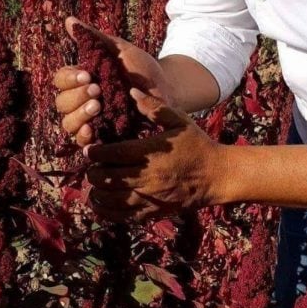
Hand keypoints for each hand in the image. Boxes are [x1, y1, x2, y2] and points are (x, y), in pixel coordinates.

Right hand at [54, 17, 174, 146]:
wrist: (168, 91)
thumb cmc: (143, 69)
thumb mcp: (120, 50)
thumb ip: (95, 38)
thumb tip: (68, 20)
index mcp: (82, 80)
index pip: (61, 80)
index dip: (69, 78)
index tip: (87, 74)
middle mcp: (82, 102)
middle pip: (61, 103)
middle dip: (76, 96)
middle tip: (97, 90)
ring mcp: (91, 121)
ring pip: (68, 124)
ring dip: (78, 115)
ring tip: (97, 107)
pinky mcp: (103, 139)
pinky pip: (83, 143)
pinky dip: (83, 137)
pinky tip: (92, 131)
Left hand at [85, 89, 225, 221]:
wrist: (217, 176)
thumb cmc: (197, 145)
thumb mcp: (179, 121)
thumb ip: (154, 106)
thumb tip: (132, 90)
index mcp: (151, 153)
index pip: (114, 154)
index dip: (96, 153)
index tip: (89, 150)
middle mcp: (147, 177)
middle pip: (108, 178)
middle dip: (93, 173)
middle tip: (90, 167)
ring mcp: (149, 197)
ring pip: (111, 200)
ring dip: (97, 192)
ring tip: (93, 185)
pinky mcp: (153, 212)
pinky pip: (123, 216)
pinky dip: (107, 211)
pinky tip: (100, 204)